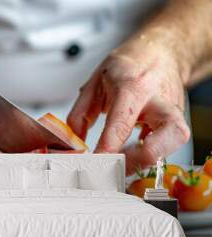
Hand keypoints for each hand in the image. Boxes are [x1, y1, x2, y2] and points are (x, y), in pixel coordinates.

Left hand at [67, 39, 189, 174]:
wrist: (161, 52)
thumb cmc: (128, 65)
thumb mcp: (95, 82)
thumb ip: (80, 113)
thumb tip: (74, 142)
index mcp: (133, 86)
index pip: (122, 123)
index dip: (108, 148)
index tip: (95, 163)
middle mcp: (158, 99)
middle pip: (168, 132)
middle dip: (142, 157)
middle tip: (116, 168)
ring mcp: (173, 110)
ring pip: (177, 139)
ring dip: (149, 160)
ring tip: (122, 165)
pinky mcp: (178, 120)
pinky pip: (170, 143)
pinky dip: (151, 155)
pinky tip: (134, 157)